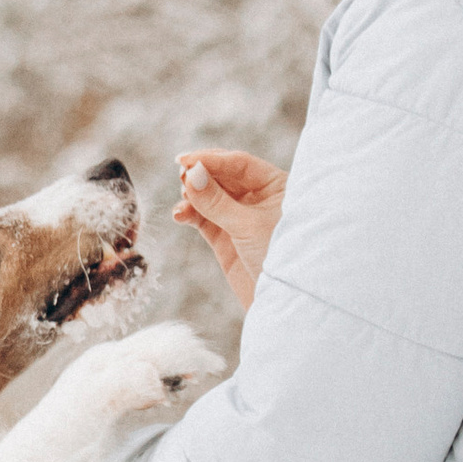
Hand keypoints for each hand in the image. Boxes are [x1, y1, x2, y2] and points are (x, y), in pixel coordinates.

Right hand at [173, 149, 285, 311]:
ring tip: (184, 200)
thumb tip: (191, 173)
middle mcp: (258, 197)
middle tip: (182, 177)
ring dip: (193, 195)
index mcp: (276, 186)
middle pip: (222, 176)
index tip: (187, 161)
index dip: (212, 159)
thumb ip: (217, 201)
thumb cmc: (278, 259)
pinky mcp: (226, 236)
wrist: (282, 302)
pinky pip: (203, 218)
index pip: (239, 163)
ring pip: (209, 196)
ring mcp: (240, 216)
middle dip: (201, 176)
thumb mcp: (248, 226)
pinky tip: (180, 214)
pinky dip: (190, 214)